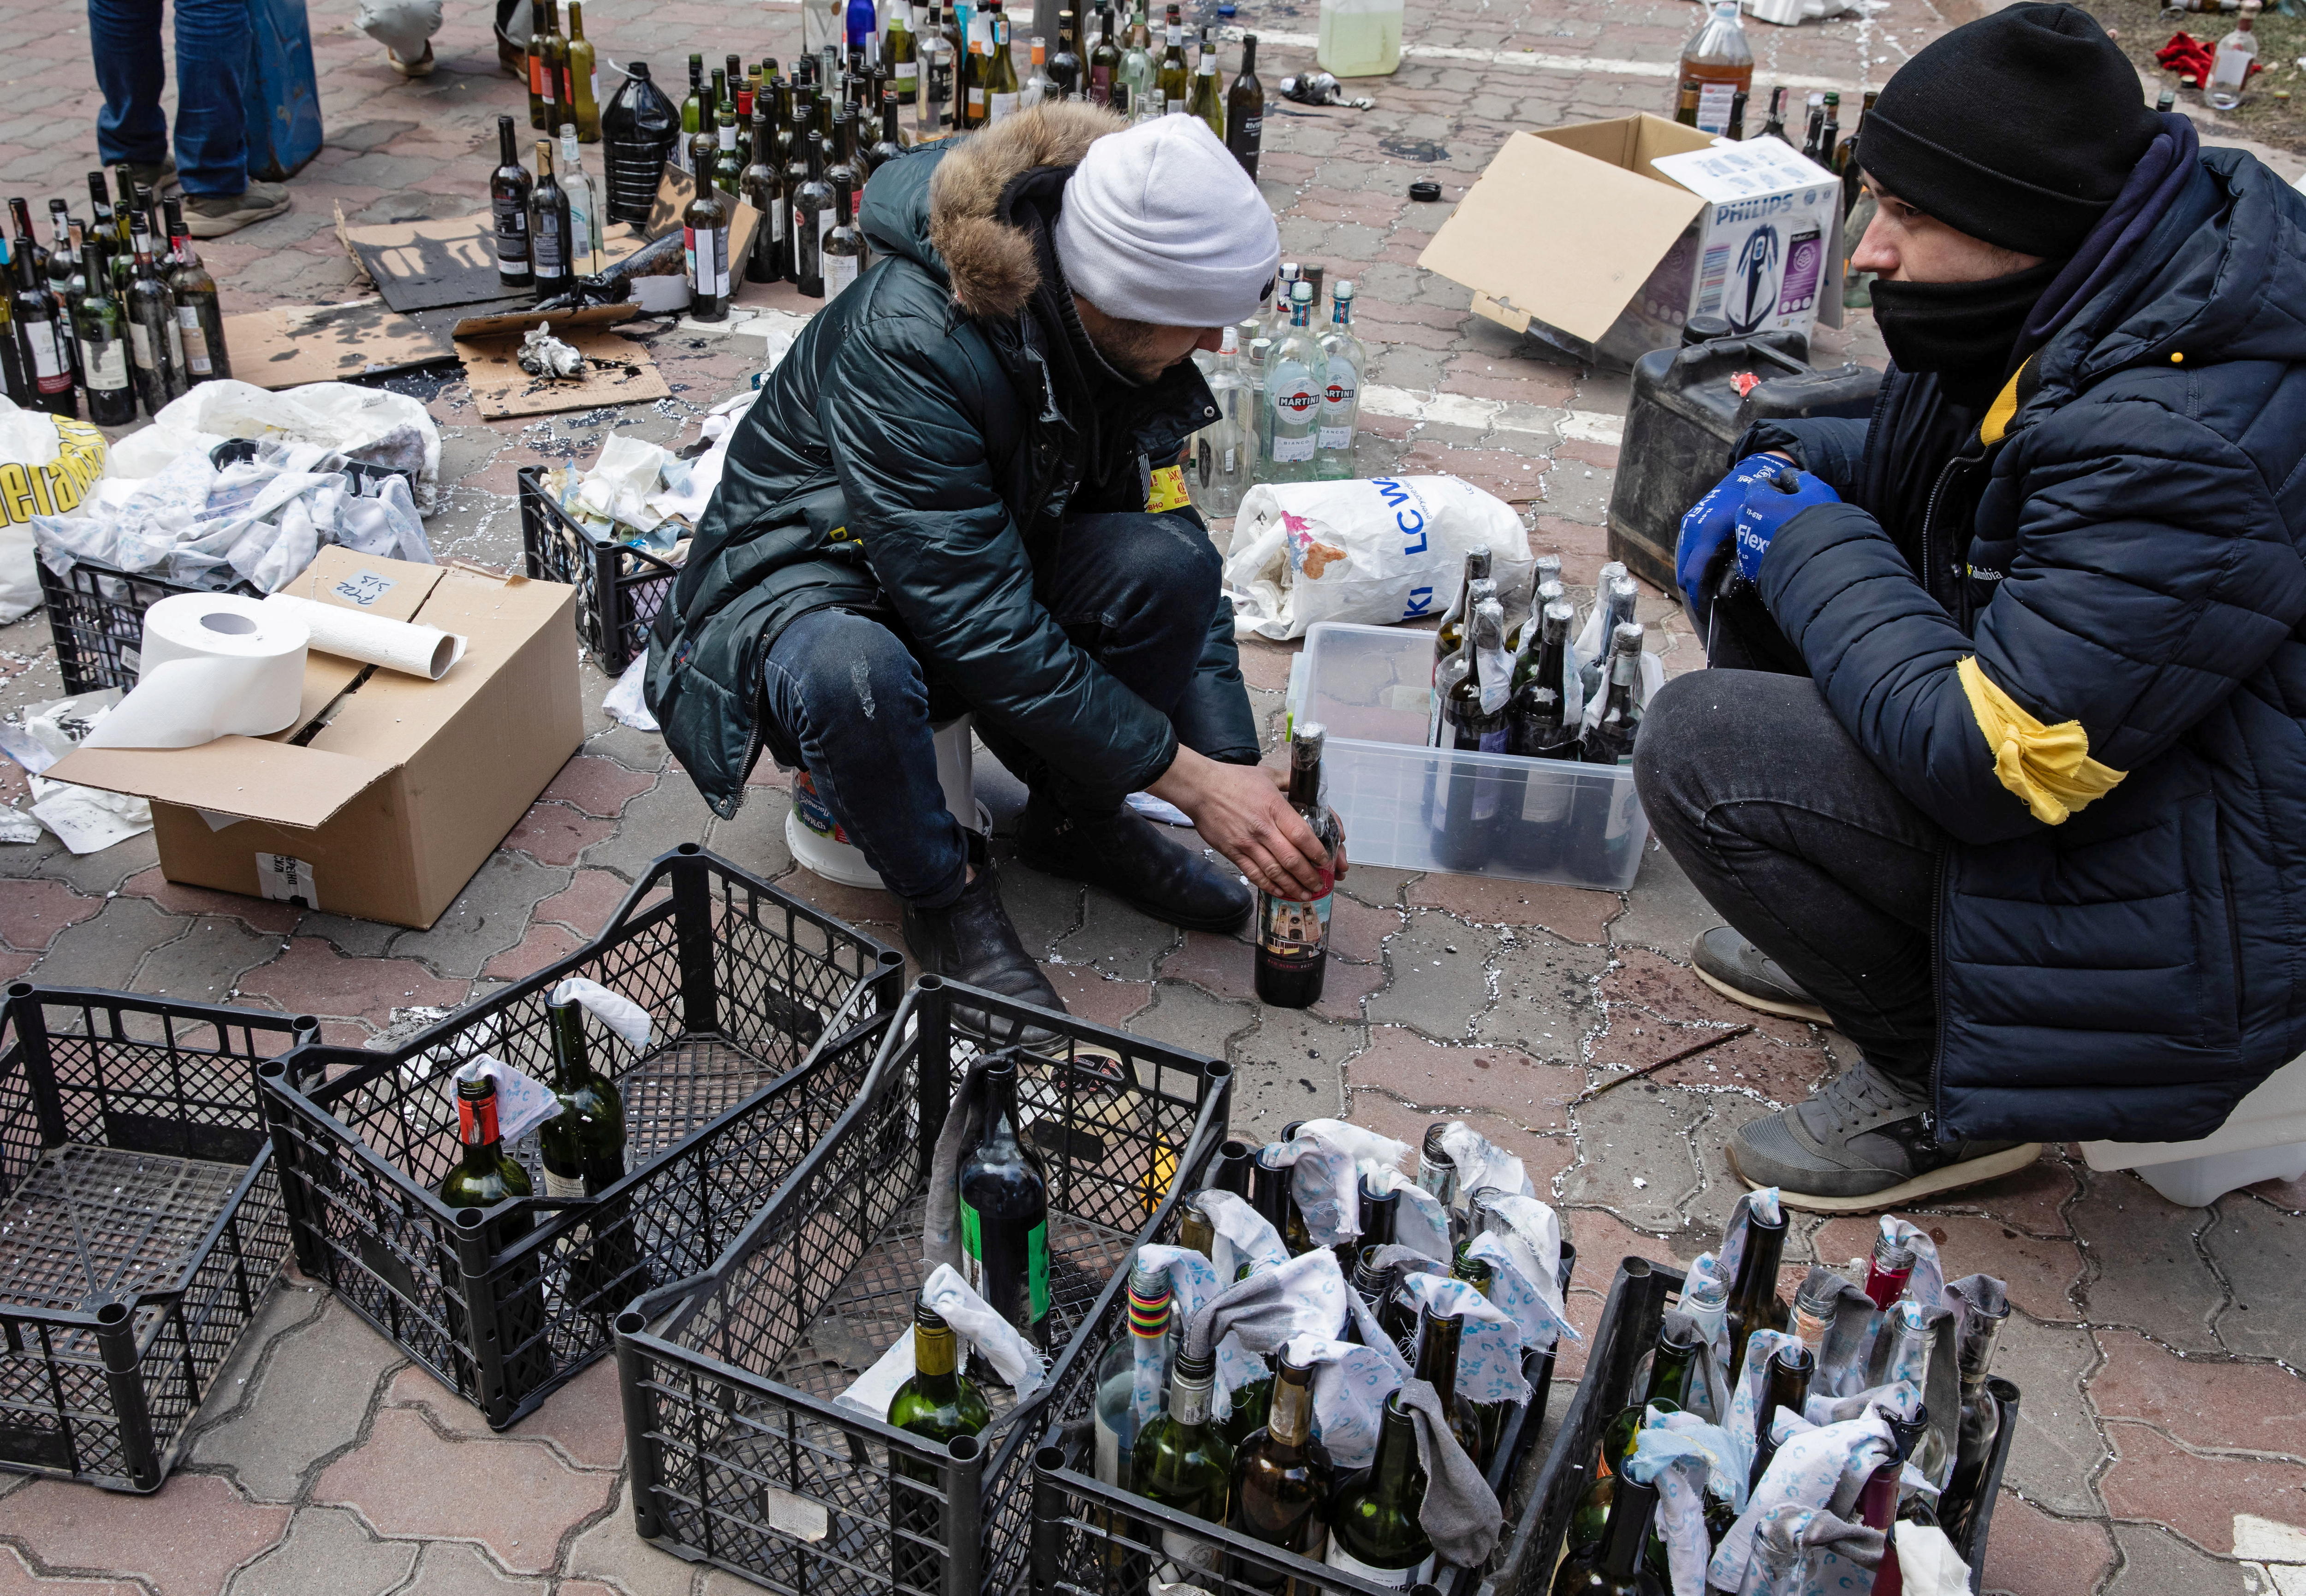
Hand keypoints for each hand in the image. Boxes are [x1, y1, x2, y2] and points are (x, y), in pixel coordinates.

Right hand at [1148, 747, 1340, 900]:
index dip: (1317, 852)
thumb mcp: (1267, 774)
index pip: (1302, 835)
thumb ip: (1290, 781)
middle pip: (1291, 859)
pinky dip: (1269, 885)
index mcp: (1275, 808)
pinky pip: (1254, 874)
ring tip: (1305, 893)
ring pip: (1274, 872)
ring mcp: (1247, 843)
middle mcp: (1263, 829)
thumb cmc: (1235, 779)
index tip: (1326, 861)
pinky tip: (1281, 891)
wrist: (1201, 788)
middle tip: (1320, 884)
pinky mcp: (1233, 852)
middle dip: (1309, 876)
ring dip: (1292, 886)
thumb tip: (1308, 784)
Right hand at [1676, 452, 1792, 602]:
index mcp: (1708, 534)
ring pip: (1683, 561)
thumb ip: (1740, 559)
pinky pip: (1686, 549)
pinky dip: (1692, 563)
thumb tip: (1733, 588)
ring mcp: (1689, 523)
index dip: (1697, 599)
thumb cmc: (1755, 506)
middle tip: (1706, 608)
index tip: (1705, 613)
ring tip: (1705, 592)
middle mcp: (1693, 528)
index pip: (1693, 576)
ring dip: (1691, 578)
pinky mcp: (1689, 520)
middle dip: (1693, 592)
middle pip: (1683, 573)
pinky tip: (1706, 570)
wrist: (1749, 476)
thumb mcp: (1750, 533)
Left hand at [1733, 465, 1840, 582]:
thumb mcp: (1818, 491)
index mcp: (1756, 501)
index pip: (1760, 484)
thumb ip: (1801, 478)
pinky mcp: (1750, 568)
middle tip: (1792, 514)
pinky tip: (1787, 551)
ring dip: (1766, 528)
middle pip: (1753, 507)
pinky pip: (1755, 552)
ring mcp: (1745, 547)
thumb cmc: (1820, 524)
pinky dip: (1766, 548)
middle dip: (1769, 507)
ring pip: (1753, 530)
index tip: (1792, 494)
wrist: (1821, 568)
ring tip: (1791, 534)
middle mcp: (1744, 523)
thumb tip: (1789, 476)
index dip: (1777, 486)